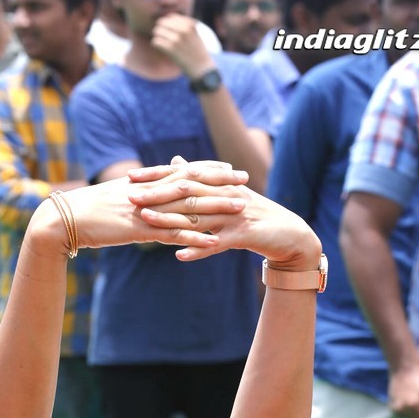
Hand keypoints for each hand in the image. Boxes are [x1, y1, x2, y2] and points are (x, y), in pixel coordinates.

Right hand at [28, 162, 245, 256]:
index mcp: (144, 182)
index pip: (181, 170)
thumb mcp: (113, 199)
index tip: (227, 167)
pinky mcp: (141, 229)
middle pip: (192, 183)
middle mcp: (149, 191)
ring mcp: (146, 210)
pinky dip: (195, 236)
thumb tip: (143, 197)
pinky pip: (174, 233)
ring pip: (188, 206)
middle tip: (245, 181)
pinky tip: (214, 241)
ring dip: (217, 207)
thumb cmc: (84, 211)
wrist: (63, 219)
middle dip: (221, 182)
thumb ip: (133, 196)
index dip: (206, 168)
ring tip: (241, 208)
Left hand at [129, 157, 320, 265]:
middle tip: (130, 197)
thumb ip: (199, 178)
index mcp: (218, 184)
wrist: (288, 234)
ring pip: (198, 216)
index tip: (130, 177)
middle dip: (156, 194)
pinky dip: (198, 250)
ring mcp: (233, 215)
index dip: (156, 176)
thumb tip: (176, 160)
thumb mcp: (224, 194)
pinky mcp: (243, 236)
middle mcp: (224, 195)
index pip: (182, 176)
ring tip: (147, 221)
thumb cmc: (253, 216)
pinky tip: (180, 257)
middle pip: (186, 192)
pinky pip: (217, 244)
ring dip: (171, 219)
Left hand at [151, 15, 213, 79]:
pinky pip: (156, 41)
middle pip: (162, 22)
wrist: (202, 68)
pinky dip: (155, 44)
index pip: (171, 17)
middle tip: (161, 37)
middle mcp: (183, 29)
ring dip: (157, 37)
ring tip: (161, 43)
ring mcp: (176, 39)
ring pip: (157, 31)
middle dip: (160, 29)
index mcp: (189, 24)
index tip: (167, 31)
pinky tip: (159, 48)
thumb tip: (169, 19)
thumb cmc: (197, 52)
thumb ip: (184, 26)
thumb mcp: (195, 34)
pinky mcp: (171, 49)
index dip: (167, 23)